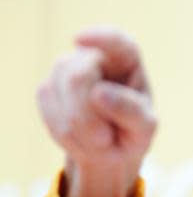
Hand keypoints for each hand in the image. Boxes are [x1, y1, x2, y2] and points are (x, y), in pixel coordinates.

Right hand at [37, 27, 155, 196]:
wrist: (106, 157)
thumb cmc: (132, 139)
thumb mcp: (144, 129)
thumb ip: (130, 111)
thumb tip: (102, 92)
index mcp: (129, 66)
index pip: (117, 42)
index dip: (101, 38)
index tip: (82, 42)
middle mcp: (99, 63)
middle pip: (79, 68)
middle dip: (86, 110)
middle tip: (102, 138)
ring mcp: (69, 73)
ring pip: (56, 85)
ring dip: (74, 123)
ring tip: (95, 139)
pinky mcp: (49, 90)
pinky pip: (44, 103)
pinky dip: (60, 126)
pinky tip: (76, 136)